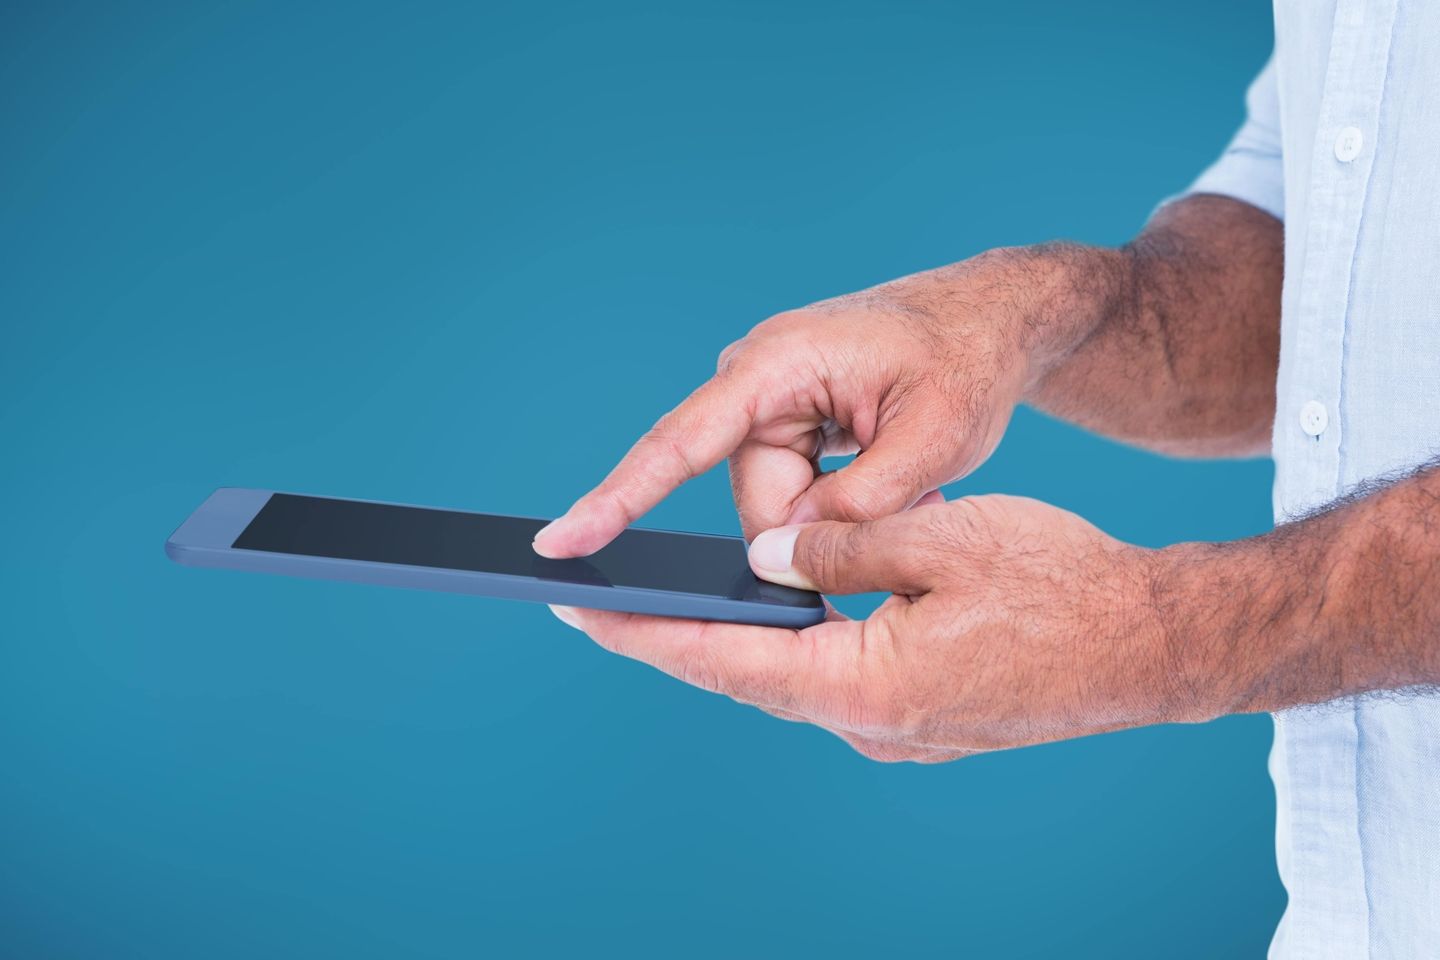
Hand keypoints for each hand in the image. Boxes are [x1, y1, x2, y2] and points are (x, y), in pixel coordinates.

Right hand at [533, 248, 1080, 556]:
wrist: (991, 317)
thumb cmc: (966, 362)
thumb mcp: (933, 441)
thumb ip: (856, 509)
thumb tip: (782, 557)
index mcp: (774, 366)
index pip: (677, 444)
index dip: (615, 501)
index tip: (558, 544)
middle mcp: (755, 381)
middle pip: (755, 502)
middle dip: (822, 529)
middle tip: (910, 504)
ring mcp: (768, 402)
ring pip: (779, 506)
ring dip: (842, 513)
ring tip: (914, 477)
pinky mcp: (786, 420)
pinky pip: (794, 489)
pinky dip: (843, 500)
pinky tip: (896, 473)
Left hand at [552, 495, 1198, 762]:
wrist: (1154, 644)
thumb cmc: (1064, 584)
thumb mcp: (942, 535)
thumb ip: (839, 545)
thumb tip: (762, 557)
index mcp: (864, 685)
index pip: (724, 656)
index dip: (645, 630)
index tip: (580, 608)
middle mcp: (869, 727)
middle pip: (746, 676)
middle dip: (676, 634)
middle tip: (610, 597)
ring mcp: (896, 735)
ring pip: (791, 677)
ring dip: (741, 637)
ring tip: (682, 594)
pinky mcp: (919, 724)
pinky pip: (835, 680)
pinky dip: (796, 644)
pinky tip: (780, 610)